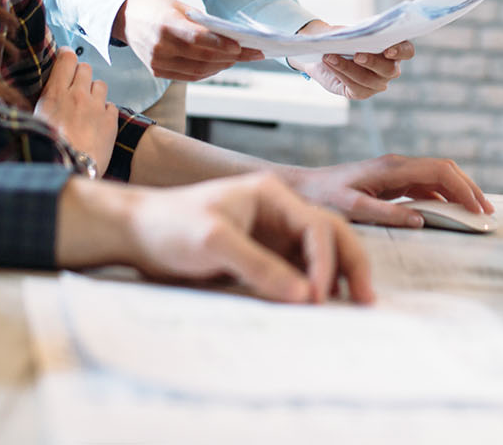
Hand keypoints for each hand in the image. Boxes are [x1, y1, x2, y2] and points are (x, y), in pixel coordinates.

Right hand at [33, 51, 117, 174]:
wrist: (69, 171)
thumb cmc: (46, 149)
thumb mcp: (34, 122)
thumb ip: (41, 103)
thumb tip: (41, 95)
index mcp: (55, 94)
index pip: (66, 59)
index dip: (66, 56)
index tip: (65, 59)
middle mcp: (78, 95)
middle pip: (85, 68)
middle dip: (80, 75)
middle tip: (74, 88)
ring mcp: (96, 107)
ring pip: (100, 84)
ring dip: (94, 92)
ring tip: (87, 107)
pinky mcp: (110, 120)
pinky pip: (111, 105)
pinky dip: (105, 111)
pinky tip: (97, 122)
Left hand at [56, 173, 373, 303]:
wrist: (136, 233)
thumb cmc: (169, 225)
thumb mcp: (212, 242)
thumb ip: (259, 266)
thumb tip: (304, 296)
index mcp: (272, 195)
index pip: (317, 227)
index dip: (326, 263)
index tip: (318, 297)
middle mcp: (278, 211)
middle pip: (331, 235)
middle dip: (351, 265)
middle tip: (366, 299)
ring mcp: (272, 234)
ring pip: (320, 254)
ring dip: (337, 277)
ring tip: (353, 305)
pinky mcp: (262, 256)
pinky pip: (297, 271)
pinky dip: (313, 287)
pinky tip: (318, 307)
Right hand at [113, 0, 261, 80]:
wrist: (126, 17)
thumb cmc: (156, 7)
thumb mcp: (179, 6)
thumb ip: (201, 22)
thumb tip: (230, 36)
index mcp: (165, 25)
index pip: (198, 39)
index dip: (221, 45)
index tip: (241, 46)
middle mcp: (159, 46)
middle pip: (202, 57)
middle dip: (230, 57)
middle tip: (250, 53)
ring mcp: (157, 62)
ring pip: (197, 71)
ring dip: (221, 66)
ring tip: (238, 59)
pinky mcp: (157, 71)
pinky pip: (188, 76)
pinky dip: (207, 71)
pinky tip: (219, 64)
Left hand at [281, 154, 492, 227]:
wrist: (301, 188)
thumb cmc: (322, 197)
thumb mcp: (351, 208)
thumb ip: (385, 213)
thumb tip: (420, 219)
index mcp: (392, 168)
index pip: (440, 171)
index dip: (464, 189)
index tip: (479, 210)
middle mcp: (397, 165)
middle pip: (445, 170)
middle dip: (469, 189)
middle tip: (487, 213)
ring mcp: (394, 172)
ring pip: (437, 177)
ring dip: (458, 193)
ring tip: (475, 215)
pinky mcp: (390, 181)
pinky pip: (425, 186)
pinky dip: (443, 198)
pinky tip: (449, 213)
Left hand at [294, 24, 410, 99]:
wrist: (325, 51)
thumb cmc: (343, 37)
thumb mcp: (349, 30)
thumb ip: (353, 32)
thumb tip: (351, 36)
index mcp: (394, 47)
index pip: (407, 51)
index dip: (401, 51)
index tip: (388, 50)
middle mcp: (390, 67)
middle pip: (389, 69)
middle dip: (372, 62)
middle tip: (357, 55)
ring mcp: (378, 82)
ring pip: (367, 79)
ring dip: (347, 67)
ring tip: (330, 56)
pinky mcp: (362, 92)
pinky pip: (354, 86)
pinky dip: (340, 72)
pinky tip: (329, 63)